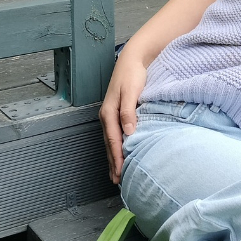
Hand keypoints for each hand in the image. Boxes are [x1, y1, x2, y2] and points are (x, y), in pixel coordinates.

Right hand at [100, 51, 147, 183]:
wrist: (133, 59)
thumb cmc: (133, 74)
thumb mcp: (131, 91)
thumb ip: (129, 111)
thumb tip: (129, 132)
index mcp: (109, 112)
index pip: (113, 140)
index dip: (117, 157)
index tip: (121, 172)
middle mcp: (107, 116)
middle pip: (109, 144)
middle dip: (113, 162)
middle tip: (117, 181)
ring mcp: (110, 115)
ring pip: (110, 141)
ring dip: (113, 158)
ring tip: (116, 174)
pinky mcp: (116, 113)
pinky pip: (114, 135)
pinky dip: (116, 148)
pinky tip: (120, 154)